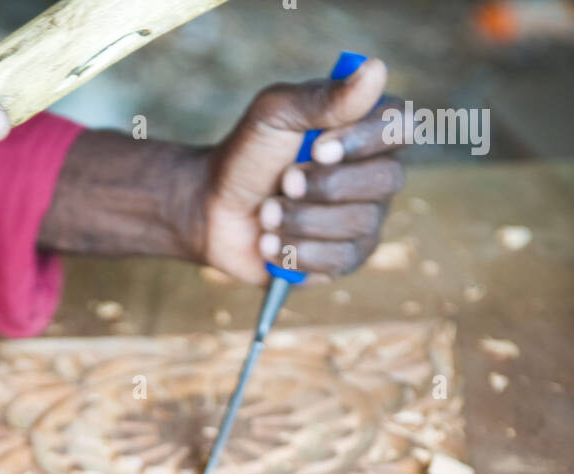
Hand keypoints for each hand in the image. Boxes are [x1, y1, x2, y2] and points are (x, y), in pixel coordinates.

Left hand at [194, 59, 405, 284]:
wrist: (216, 211)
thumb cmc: (249, 154)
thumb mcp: (276, 114)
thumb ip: (323, 97)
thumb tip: (376, 70)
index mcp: (367, 129)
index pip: (401, 126)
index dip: (364, 140)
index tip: (317, 148)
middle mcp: (377, 174)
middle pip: (385, 180)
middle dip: (325, 185)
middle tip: (284, 182)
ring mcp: (366, 219)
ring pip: (358, 224)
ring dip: (301, 219)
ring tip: (266, 214)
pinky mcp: (346, 259)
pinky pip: (339, 260)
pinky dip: (297, 251)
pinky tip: (270, 243)